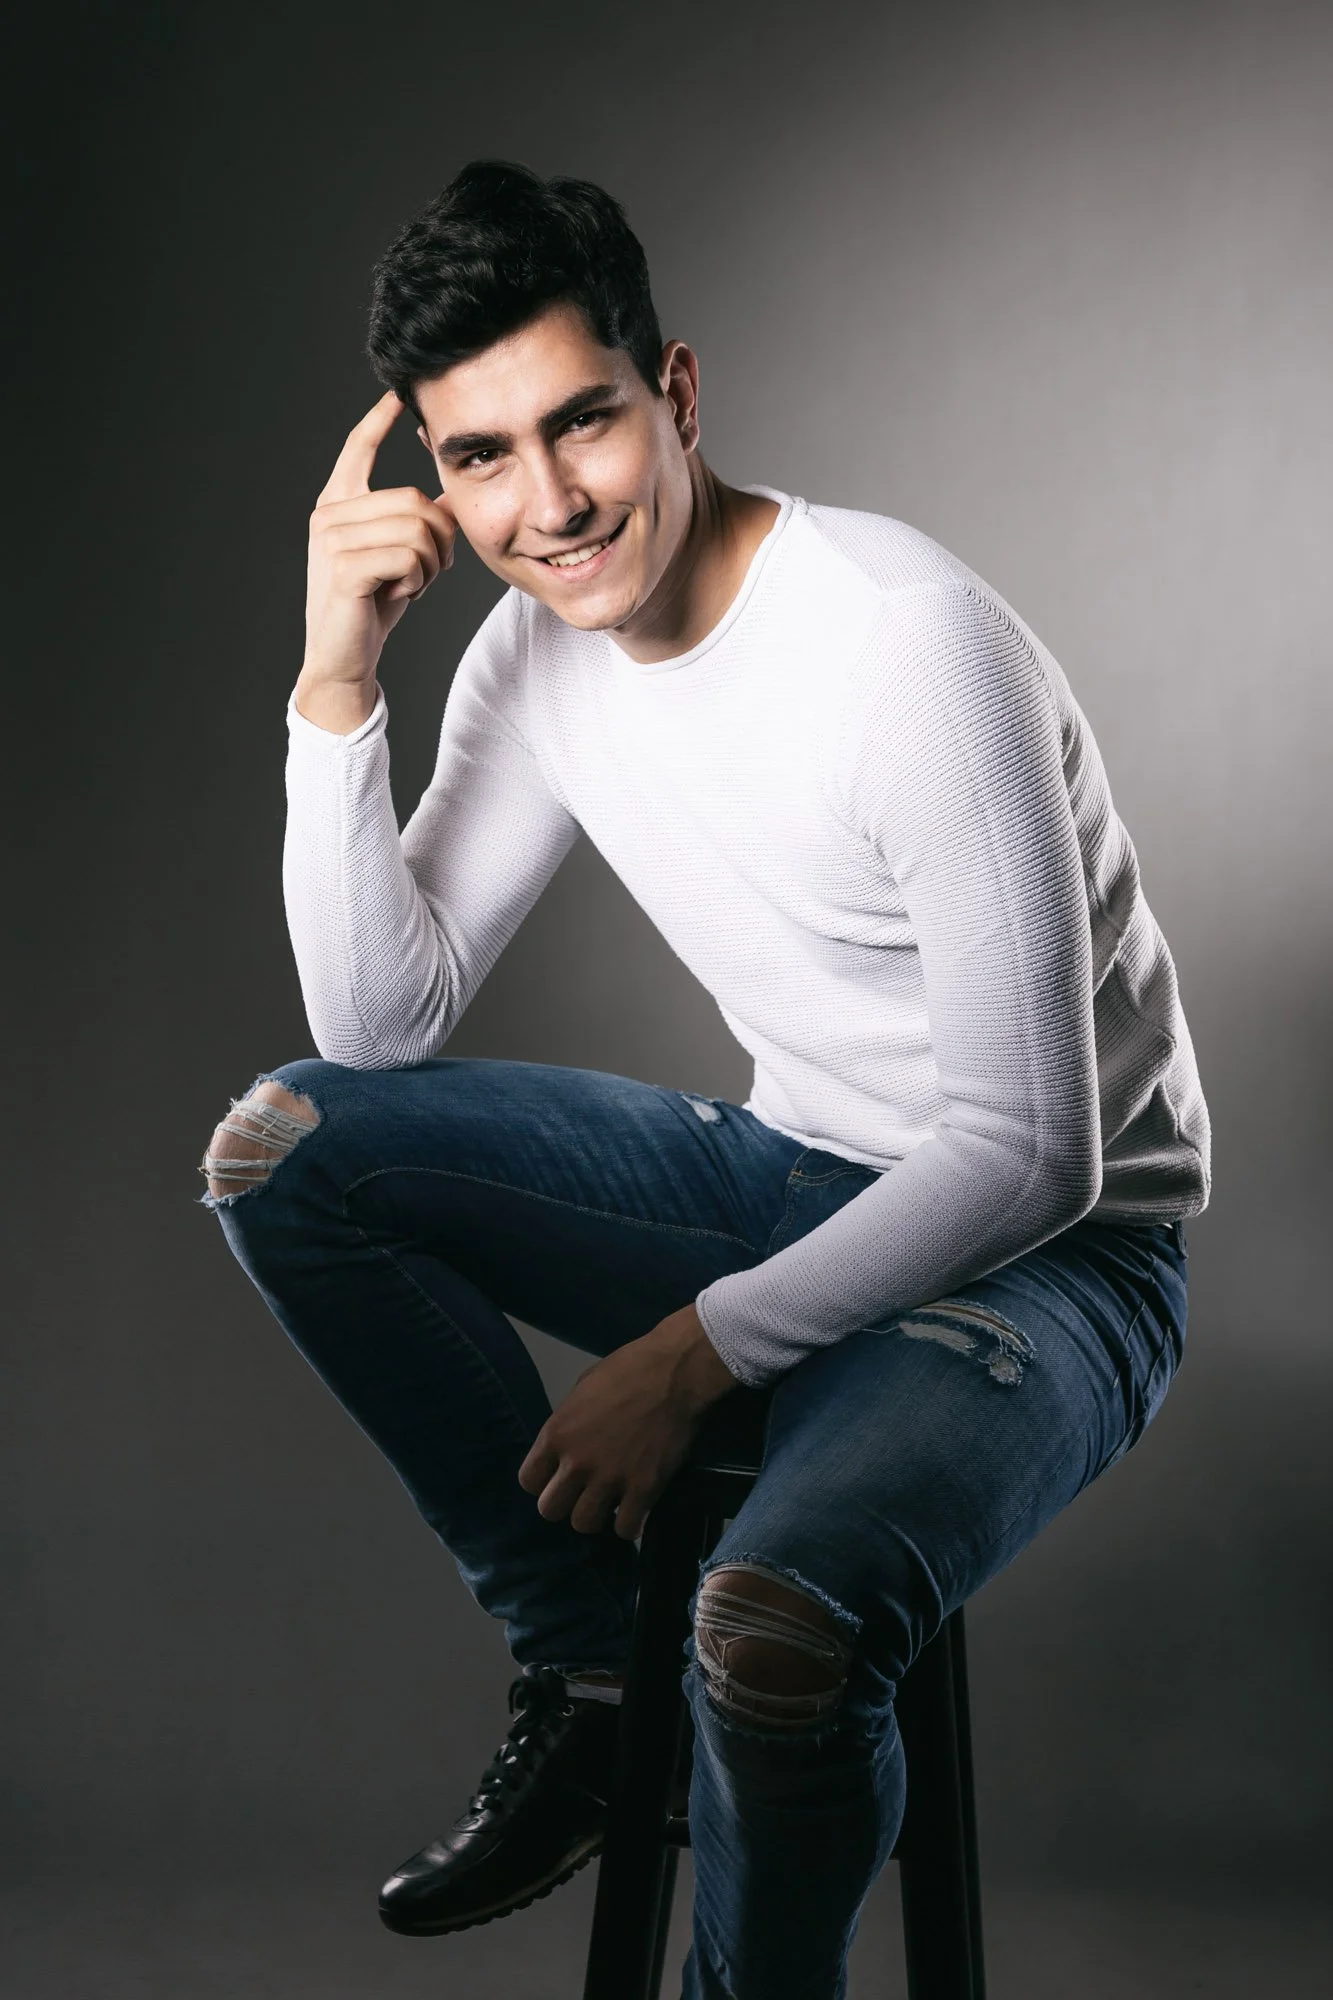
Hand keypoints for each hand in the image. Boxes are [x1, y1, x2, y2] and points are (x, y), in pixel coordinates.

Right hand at [296, 390, 458, 732]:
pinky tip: (400, 595)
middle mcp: (329, 514)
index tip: (398, 395)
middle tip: (431, 570)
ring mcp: (332, 539)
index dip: (380, 420)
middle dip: (439, 539)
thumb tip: (451, 493)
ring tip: (412, 585)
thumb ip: (417, 522)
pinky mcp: (344, 567)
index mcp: (338, 504)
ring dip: (430, 564)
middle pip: (413, 499)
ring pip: (416, 528)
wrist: (343, 659)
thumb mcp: (399, 556)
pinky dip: (418, 581)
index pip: (359, 448)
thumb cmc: (372, 607)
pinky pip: (408, 556)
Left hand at [517, 1304, 740, 1540]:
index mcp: (556, 1433)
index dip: (543, 1482)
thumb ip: (568, 1423)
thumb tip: (567, 1445)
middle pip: (550, 1510)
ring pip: (584, 1525)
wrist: (675, 1371)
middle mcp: (576, 1462)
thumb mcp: (582, 1389)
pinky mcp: (644, 1490)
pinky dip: (630, 1524)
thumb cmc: (627, 1370)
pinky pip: (625, 1529)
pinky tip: (636, 1509)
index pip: (528, 1481)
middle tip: (584, 1494)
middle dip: (565, 1504)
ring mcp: (609, 1479)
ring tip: (610, 1504)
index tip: (558, 1478)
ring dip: (596, 1516)